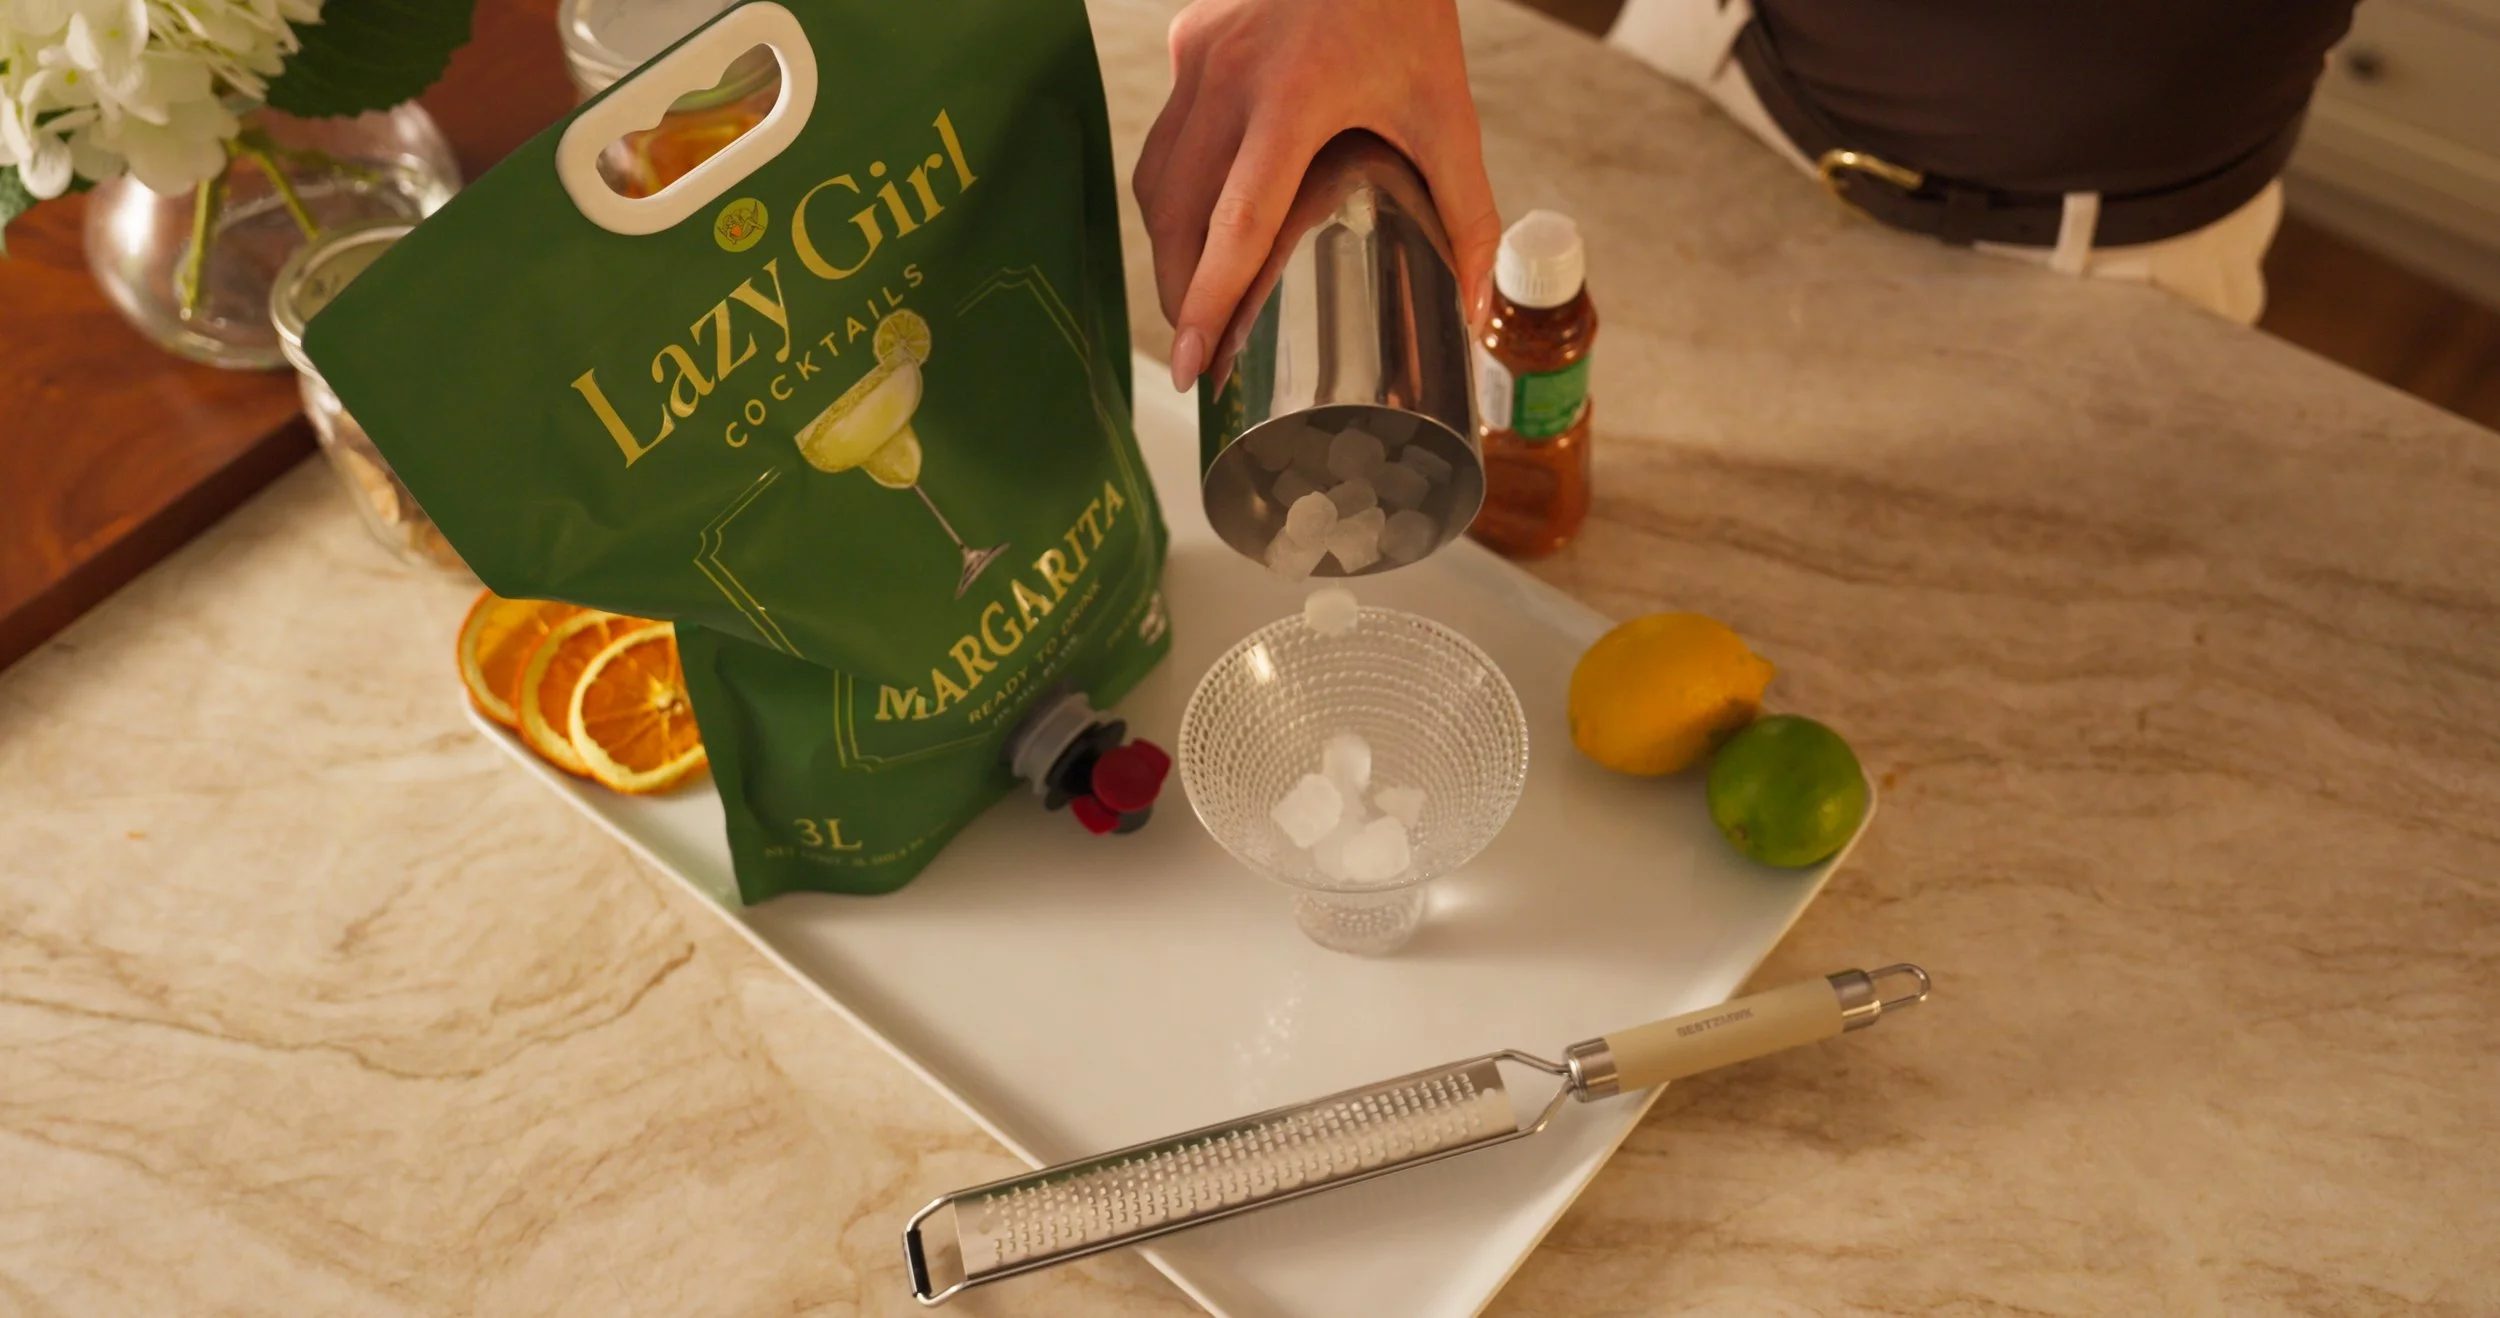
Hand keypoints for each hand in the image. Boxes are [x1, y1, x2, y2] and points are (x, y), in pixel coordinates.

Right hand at [1134, 0, 1502, 390]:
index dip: (1208, 301)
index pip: (1236, 223)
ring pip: (1157, 180)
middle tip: (1199, 354)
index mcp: (1295, 98)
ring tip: (1195, 302)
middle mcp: (1231, 78)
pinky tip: (1199, 224)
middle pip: (1178, 215)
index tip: (1193, 364)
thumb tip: (1477, 306)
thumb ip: (1466, 208)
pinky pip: (1165, 137)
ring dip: (1169, 248)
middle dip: (1180, 294)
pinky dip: (1174, 192)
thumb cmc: (1407, 5)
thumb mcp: (1446, 108)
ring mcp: (1198, 57)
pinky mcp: (1186, 42)